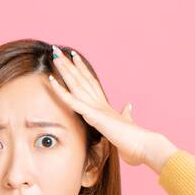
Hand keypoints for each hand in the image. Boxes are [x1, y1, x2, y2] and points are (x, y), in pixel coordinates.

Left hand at [47, 48, 151, 165]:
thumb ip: (126, 114)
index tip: (74, 56)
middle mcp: (99, 102)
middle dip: (69, 64)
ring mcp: (96, 107)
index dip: (81, 69)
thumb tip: (128, 106)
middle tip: (58, 50)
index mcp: (104, 105)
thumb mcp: (126, 123)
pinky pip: (72, 101)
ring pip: (76, 84)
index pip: (90, 82)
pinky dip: (61, 91)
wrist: (142, 145)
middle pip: (81, 79)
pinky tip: (51, 81)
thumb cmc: (134, 139)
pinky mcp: (93, 115)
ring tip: (55, 55)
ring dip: (65, 69)